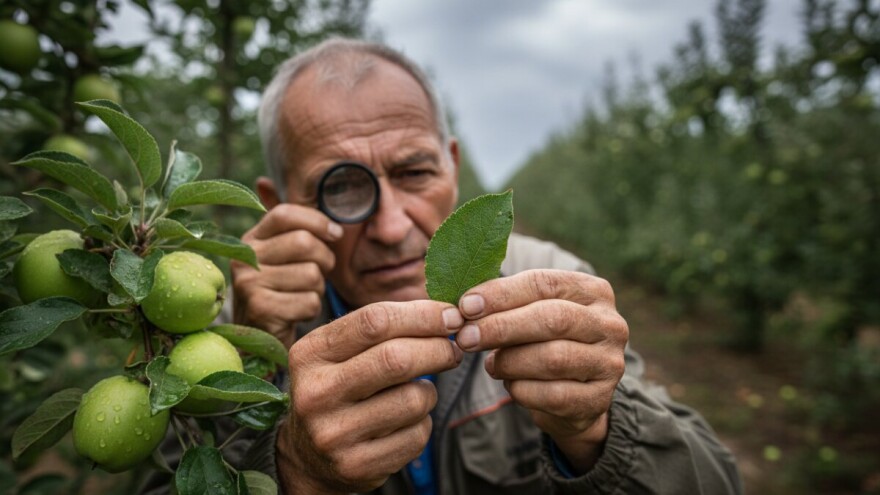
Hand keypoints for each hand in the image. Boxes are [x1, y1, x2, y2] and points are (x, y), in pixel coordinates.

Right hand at [231, 204, 339, 346]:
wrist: (260, 345)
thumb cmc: (282, 294)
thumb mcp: (280, 257)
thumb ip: (284, 225)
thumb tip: (262, 182)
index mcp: (251, 239)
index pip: (285, 213)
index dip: (317, 220)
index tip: (335, 234)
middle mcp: (243, 258)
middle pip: (304, 242)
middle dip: (324, 260)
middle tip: (320, 274)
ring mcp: (248, 284)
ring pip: (310, 274)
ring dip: (317, 289)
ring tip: (303, 296)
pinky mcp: (260, 309)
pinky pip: (308, 301)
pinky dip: (311, 310)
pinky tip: (296, 314)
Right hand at [276, 301, 464, 493]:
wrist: (310, 455)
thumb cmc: (339, 387)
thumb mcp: (341, 351)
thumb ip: (383, 328)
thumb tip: (447, 315)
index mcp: (310, 353)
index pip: (375, 321)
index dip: (422, 315)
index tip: (451, 316)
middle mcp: (315, 393)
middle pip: (397, 359)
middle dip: (438, 349)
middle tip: (453, 349)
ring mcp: (334, 433)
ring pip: (414, 399)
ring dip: (429, 391)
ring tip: (417, 391)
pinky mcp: (357, 465)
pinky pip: (417, 435)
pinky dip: (423, 423)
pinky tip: (406, 421)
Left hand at [454, 269, 627, 471]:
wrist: (576, 396)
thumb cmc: (545, 343)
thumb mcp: (532, 314)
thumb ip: (507, 304)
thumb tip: (465, 307)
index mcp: (593, 291)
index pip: (544, 283)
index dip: (502, 294)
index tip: (466, 306)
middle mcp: (609, 324)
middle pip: (551, 319)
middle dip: (501, 327)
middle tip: (465, 336)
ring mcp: (609, 363)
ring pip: (552, 358)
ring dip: (510, 361)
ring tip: (491, 364)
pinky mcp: (599, 399)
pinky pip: (552, 394)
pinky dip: (521, 389)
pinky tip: (510, 384)